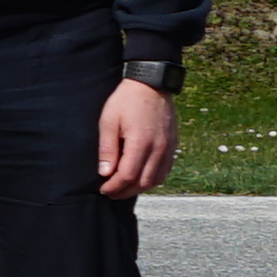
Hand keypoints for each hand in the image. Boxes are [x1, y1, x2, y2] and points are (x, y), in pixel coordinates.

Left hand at [97, 76, 175, 198]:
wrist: (151, 84)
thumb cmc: (126, 100)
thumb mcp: (108, 121)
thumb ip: (107, 149)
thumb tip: (105, 173)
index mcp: (141, 142)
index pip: (128, 176)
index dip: (114, 187)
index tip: (103, 189)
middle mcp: (159, 148)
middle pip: (143, 182)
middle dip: (125, 191)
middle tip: (110, 192)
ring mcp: (169, 147)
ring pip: (156, 179)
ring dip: (139, 187)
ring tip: (123, 187)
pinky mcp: (173, 144)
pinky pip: (165, 170)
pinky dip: (152, 179)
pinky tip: (140, 177)